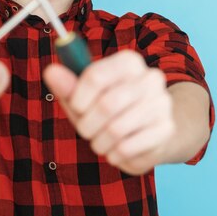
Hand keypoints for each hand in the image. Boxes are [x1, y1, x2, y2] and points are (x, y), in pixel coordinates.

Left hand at [43, 50, 175, 174]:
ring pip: (116, 129)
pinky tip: (117, 149)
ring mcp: (162, 103)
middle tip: (86, 130)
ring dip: (99, 142)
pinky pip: (128, 147)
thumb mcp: (85, 98)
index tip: (76, 107)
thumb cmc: (110, 112)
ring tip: (101, 141)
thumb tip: (51, 71)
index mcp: (129, 62)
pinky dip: (114, 154)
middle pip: (107, 104)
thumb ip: (68, 85)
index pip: (95, 76)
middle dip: (87, 124)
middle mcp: (150, 77)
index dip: (78, 98)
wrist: (150, 133)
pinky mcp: (166, 129)